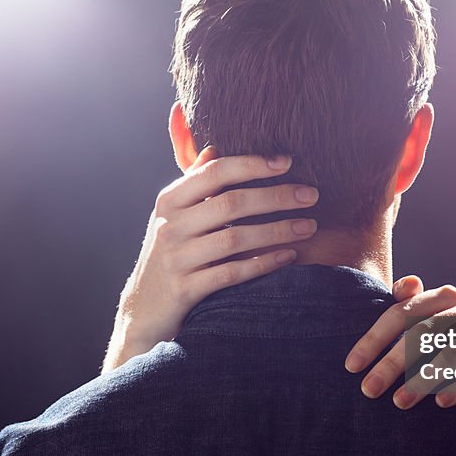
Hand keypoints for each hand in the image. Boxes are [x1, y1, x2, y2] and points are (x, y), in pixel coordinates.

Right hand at [102, 147, 318, 372]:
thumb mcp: (173, 216)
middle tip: (311, 194)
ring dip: (277, 231)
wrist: (144, 309)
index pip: (214, 172)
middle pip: (231, 203)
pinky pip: (232, 274)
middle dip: (275, 196)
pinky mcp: (185, 290)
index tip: (287, 161)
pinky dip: (263, 263)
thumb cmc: (169, 254)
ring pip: (235, 239)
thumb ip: (194, 183)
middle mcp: (169, 226)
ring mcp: (176, 259)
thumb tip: (215, 146)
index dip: (252, 164)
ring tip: (310, 226)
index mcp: (170, 200)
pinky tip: (289, 256)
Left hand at [344, 276, 455, 408]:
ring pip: (455, 350)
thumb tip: (406, 284)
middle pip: (424, 331)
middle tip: (368, 390)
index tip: (351, 367)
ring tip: (400, 402)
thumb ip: (408, 305)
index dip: (374, 339)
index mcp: (445, 296)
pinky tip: (441, 401)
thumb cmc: (451, 346)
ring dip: (424, 378)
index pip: (402, 312)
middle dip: (393, 363)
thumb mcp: (426, 325)